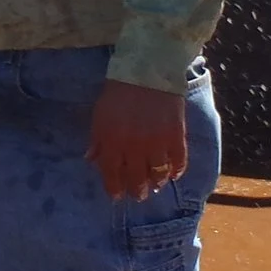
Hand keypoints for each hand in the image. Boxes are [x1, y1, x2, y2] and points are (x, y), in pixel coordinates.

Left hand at [85, 80, 188, 199]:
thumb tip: (91, 160)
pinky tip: (173, 175)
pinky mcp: (176, 137)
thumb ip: (97, 140)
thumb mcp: (100, 116)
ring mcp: (157, 143)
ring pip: (157, 173)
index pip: (112, 173)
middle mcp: (134, 147)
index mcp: (113, 141)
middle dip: (136, 190)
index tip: (116, 197)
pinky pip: (178, 162)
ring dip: (155, 183)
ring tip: (154, 187)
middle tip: (137, 196)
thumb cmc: (118, 94)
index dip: (114, 188)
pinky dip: (176, 171)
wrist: (147, 73)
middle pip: (136, 177)